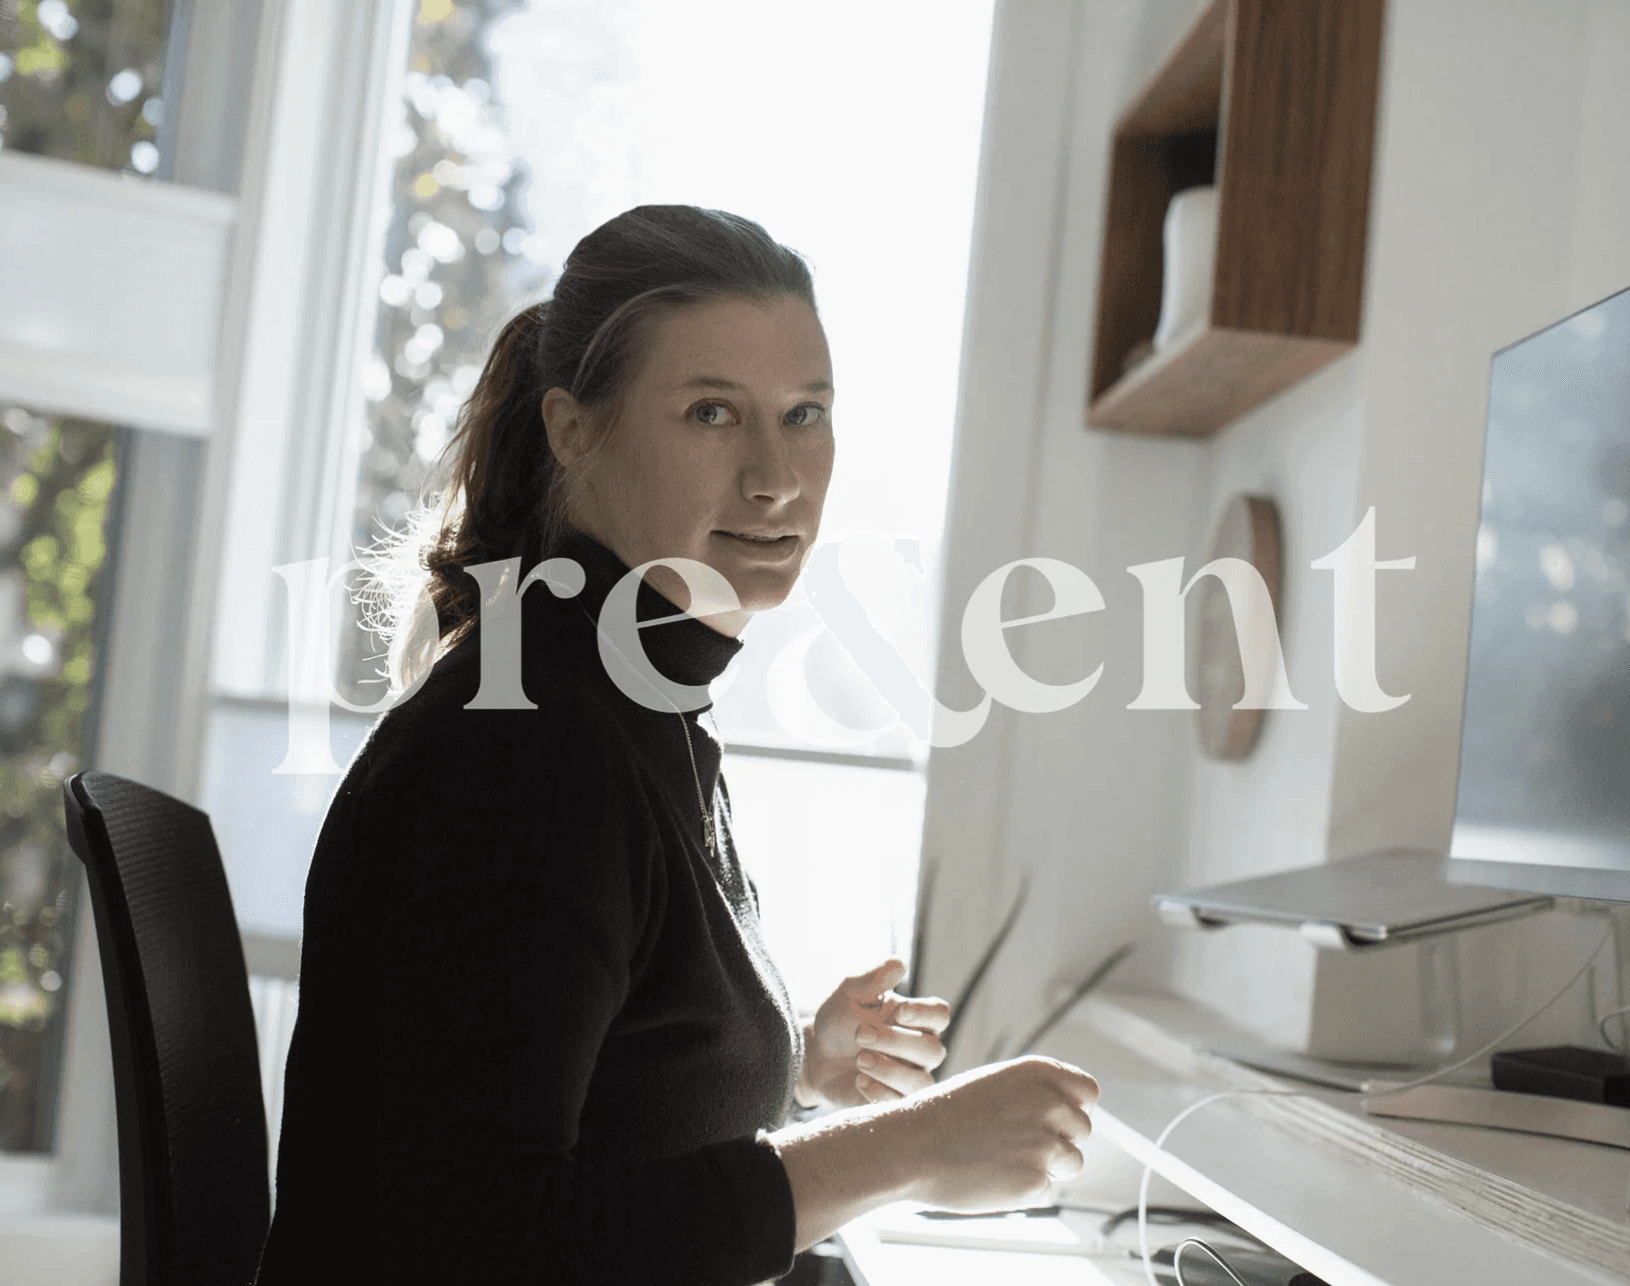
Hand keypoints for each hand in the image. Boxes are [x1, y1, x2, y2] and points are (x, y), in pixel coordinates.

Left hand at [797, 958, 949, 1109]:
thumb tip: (898, 963)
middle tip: (860, 1035)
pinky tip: (859, 1080)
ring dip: (890, 1071)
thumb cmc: (840, 1019)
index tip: (898, 1012)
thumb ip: (872, 979)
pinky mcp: (893, 1102)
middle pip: (933, 1050)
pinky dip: (881, 1093)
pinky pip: (902, 1105)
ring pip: (922, 1082)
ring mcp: (909, 1077)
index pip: (940, 1014)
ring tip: (859, 1060)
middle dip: (897, 1042)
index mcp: (915, 1018)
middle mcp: (919, 1050)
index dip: (924, 1014)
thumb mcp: (849, 993)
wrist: (816, 1054)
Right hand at [899, 1056, 1098, 1212]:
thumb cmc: (943, 1116)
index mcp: (1038, 1073)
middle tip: (1015, 1143)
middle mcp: (1048, 1103)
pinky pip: (1046, 1190)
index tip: (1056, 1118)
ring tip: (1001, 1159)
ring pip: (1072, 1163)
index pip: (1088, 1092)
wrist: (909, 1146)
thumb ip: (1034, 1093)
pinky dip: (1024, 1190)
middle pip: (1082, 1130)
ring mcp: (1044, 1143)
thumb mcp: (992, 1084)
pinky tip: (991, 1176)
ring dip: (1045, 1166)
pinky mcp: (1035, 1182)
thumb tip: (1070, 1114)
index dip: (1073, 1108)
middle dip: (1057, 1140)